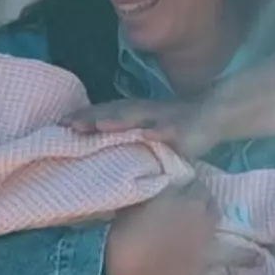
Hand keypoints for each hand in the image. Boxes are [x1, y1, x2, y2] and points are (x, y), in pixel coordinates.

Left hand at [59, 99, 220, 157]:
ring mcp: (165, 119)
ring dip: (119, 121)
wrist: (214, 115)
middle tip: (69, 124)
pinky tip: (149, 135)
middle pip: (116, 114)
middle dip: (93, 118)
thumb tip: (99, 160)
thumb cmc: (176, 129)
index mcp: (136, 114)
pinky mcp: (185, 131)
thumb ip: (128, 144)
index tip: (60, 122)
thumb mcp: (150, 136)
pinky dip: (160, 132)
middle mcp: (147, 113)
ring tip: (99, 125)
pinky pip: (171, 132)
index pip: (107, 114)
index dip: (85, 116)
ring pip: (139, 118)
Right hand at [104, 181, 258, 274]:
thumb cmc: (131, 222)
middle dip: (215, 210)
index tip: (193, 187)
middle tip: (211, 212)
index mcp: (192, 200)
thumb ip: (166, 186)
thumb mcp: (148, 195)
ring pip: (233, 252)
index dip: (197, 187)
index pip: (202, 187)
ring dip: (246, 255)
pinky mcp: (198, 274)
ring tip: (258, 259)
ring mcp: (205, 251)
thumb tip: (177, 180)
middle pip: (217, 212)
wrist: (124, 256)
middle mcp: (205, 224)